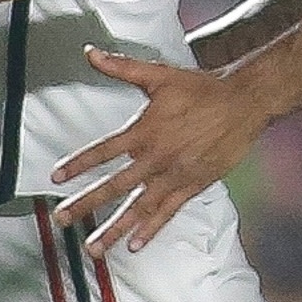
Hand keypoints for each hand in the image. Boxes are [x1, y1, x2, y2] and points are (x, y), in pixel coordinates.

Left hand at [51, 48, 270, 253]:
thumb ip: (122, 67)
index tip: (57, 179)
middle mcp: (156, 157)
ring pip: (138, 207)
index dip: (78, 165)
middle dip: (85, 204)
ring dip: (114, 229)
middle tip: (62, 218)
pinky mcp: (194, 184)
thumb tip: (91, 53)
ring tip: (94, 248)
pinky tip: (136, 244)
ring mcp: (175, 174)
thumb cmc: (203, 87)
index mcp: (145, 131)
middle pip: (114, 187)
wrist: (244, 101)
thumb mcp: (160, 74)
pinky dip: (151, 229)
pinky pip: (168, 211)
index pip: (103, 152)